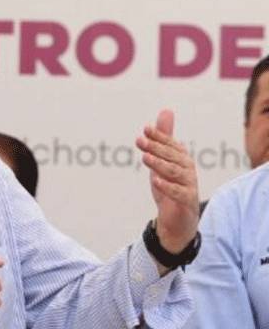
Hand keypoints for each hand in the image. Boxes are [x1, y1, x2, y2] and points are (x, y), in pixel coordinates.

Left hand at [135, 110, 199, 266]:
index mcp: (182, 159)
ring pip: (176, 173)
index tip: (145, 129)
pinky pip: (179, 193)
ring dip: (160, 164)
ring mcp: (189, 186)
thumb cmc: (170, 186)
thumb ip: (164, 138)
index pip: (171, 145)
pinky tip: (156, 180)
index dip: (160, 136)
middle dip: (156, 148)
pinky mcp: (187, 202)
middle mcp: (188, 170)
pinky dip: (167, 186)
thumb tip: (166, 110)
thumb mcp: (163, 160)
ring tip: (145, 158)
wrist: (178, 220)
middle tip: (140, 140)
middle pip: (173, 157)